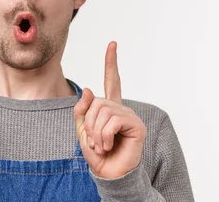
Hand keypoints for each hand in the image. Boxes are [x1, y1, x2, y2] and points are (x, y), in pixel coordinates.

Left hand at [73, 41, 146, 177]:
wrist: (108, 174)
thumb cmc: (97, 154)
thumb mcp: (82, 130)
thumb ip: (82, 110)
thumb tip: (89, 89)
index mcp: (109, 107)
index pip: (111, 81)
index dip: (111, 63)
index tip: (112, 43)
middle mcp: (121, 109)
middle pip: (96, 101)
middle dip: (88, 123)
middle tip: (93, 141)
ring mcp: (130, 116)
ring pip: (103, 111)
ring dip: (95, 132)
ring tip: (101, 145)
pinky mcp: (136, 125)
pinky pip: (112, 121)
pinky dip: (104, 136)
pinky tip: (108, 145)